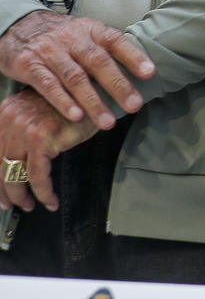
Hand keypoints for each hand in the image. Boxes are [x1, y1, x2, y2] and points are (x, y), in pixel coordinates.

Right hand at [0, 10, 152, 128]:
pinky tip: (76, 116)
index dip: (134, 56)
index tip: (150, 73)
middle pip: (98, 62)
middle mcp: (72, 38)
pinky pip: (48, 85)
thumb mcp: (84, 34)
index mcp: (91, 30)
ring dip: (93, 101)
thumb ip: (106, 50)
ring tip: (107, 121)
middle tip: (134, 105)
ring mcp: (50, 51)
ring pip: (75, 77)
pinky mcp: (29, 65)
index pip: (116, 41)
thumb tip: (141, 70)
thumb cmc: (61, 36)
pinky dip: (63, 101)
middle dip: (118, 85)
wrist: (18, 26)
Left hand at [0, 89, 98, 211]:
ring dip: (22, 195)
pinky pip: (37, 175)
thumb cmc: (77, 106)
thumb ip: (24, 131)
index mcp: (7, 110)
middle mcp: (11, 117)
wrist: (101, 93)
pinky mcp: (41, 137)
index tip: (1, 191)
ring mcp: (25, 126)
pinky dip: (43, 192)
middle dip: (5, 190)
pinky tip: (50, 200)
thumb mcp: (43, 115)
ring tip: (30, 205)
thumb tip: (15, 163)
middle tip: (10, 204)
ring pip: (14, 173)